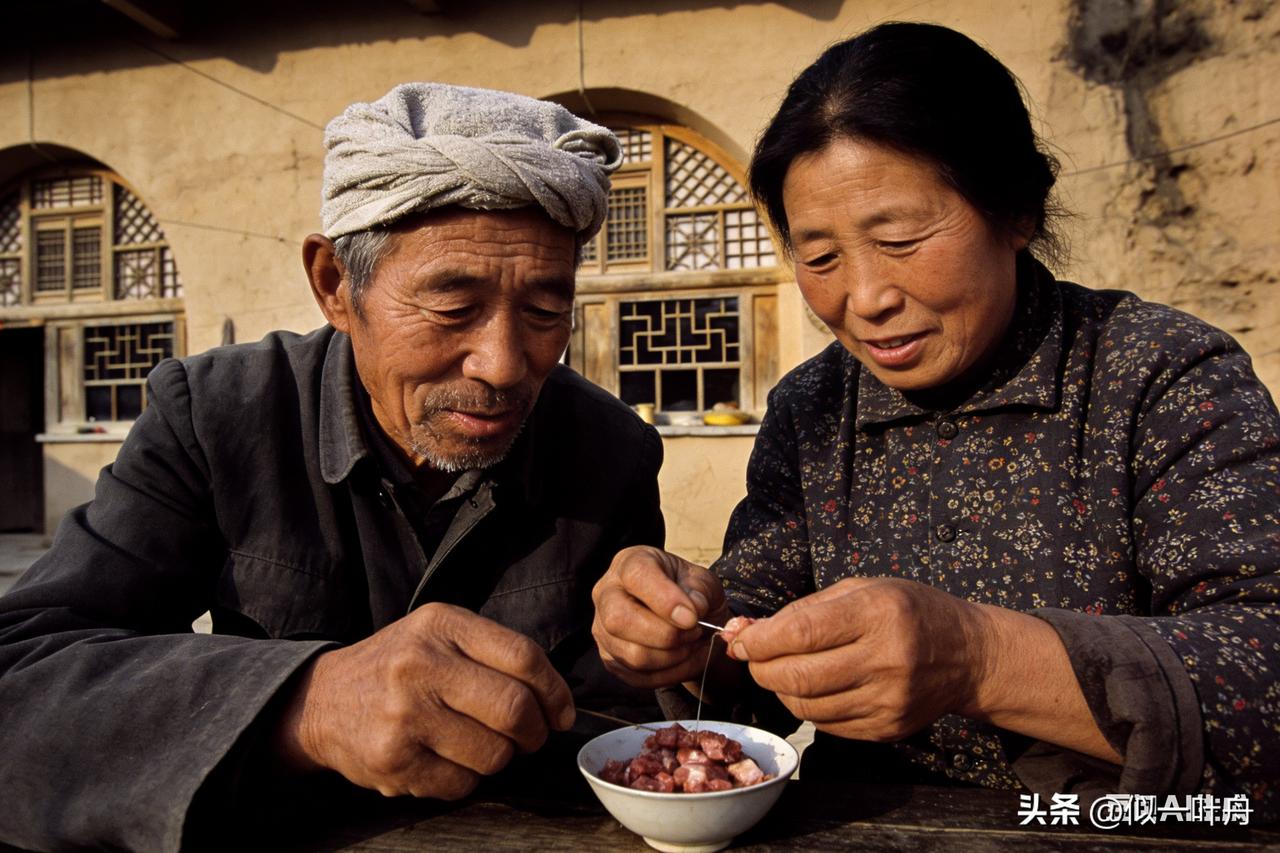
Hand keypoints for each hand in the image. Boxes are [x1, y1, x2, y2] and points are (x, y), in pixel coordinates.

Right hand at [274, 602, 573, 798]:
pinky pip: (461, 784)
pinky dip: (466, 779)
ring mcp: (404, 714)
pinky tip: (447, 760)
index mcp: (441, 625)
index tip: (561, 712)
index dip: (555, 691)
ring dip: (500, 757)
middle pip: (514, 708)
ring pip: (493, 753)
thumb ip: (493, 653)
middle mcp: (421, 664)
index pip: (524, 657)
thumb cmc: (398, 667)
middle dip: (535, 732)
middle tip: (531, 737)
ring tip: (480, 744)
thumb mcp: (438, 635)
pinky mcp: (392, 759)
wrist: (321, 701)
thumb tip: (557, 701)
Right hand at [591, 545, 729, 687]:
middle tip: (695, 631)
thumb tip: (691, 613)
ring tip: (694, 644)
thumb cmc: (690, 591)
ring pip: (632, 655)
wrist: (688, 617)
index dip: (664, 599)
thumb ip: (700, 592)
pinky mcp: (611, 659)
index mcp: (629, 563)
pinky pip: (639, 678)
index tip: (691, 617)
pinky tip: (688, 659)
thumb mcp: (703, 581)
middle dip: (665, 635)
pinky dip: (672, 674)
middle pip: (618, 620)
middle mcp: (606, 594)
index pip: (636, 576)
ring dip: (674, 657)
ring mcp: (603, 629)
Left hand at [729, 577, 994, 740]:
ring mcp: (888, 701)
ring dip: (781, 689)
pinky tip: (814, 687)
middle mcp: (886, 660)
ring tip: (783, 670)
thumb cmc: (909, 611)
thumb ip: (803, 610)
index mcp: (878, 614)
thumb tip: (747, 632)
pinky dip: (808, 706)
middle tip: (753, 657)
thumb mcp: (863, 589)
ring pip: (806, 706)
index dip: (760, 640)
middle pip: (797, 676)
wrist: (968, 655)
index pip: (801, 633)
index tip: (741, 640)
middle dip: (761, 668)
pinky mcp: (888, 729)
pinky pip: (827, 724)